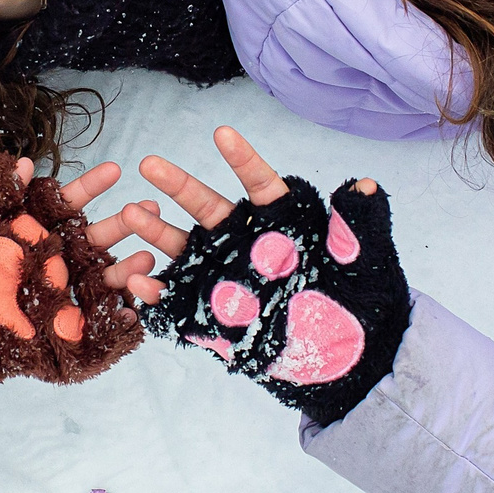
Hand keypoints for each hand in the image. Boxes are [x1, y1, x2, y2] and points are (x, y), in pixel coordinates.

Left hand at [0, 152, 152, 383]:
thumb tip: (24, 163)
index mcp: (29, 231)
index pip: (66, 204)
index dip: (89, 187)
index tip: (115, 169)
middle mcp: (48, 260)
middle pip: (93, 239)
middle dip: (123, 224)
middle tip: (150, 208)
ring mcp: (55, 295)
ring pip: (100, 279)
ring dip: (127, 268)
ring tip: (148, 258)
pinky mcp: (57, 331)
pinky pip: (93, 325)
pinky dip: (117, 320)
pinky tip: (136, 312)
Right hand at [120, 126, 406, 426]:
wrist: (350, 359)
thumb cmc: (361, 304)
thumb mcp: (364, 263)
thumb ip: (358, 226)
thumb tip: (365, 185)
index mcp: (283, 223)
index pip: (261, 185)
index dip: (242, 160)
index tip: (222, 133)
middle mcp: (247, 243)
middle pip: (208, 208)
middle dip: (179, 186)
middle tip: (149, 163)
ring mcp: (226, 276)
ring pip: (184, 246)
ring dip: (156, 231)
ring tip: (128, 214)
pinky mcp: (213, 312)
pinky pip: (177, 297)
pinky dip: (154, 291)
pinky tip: (135, 281)